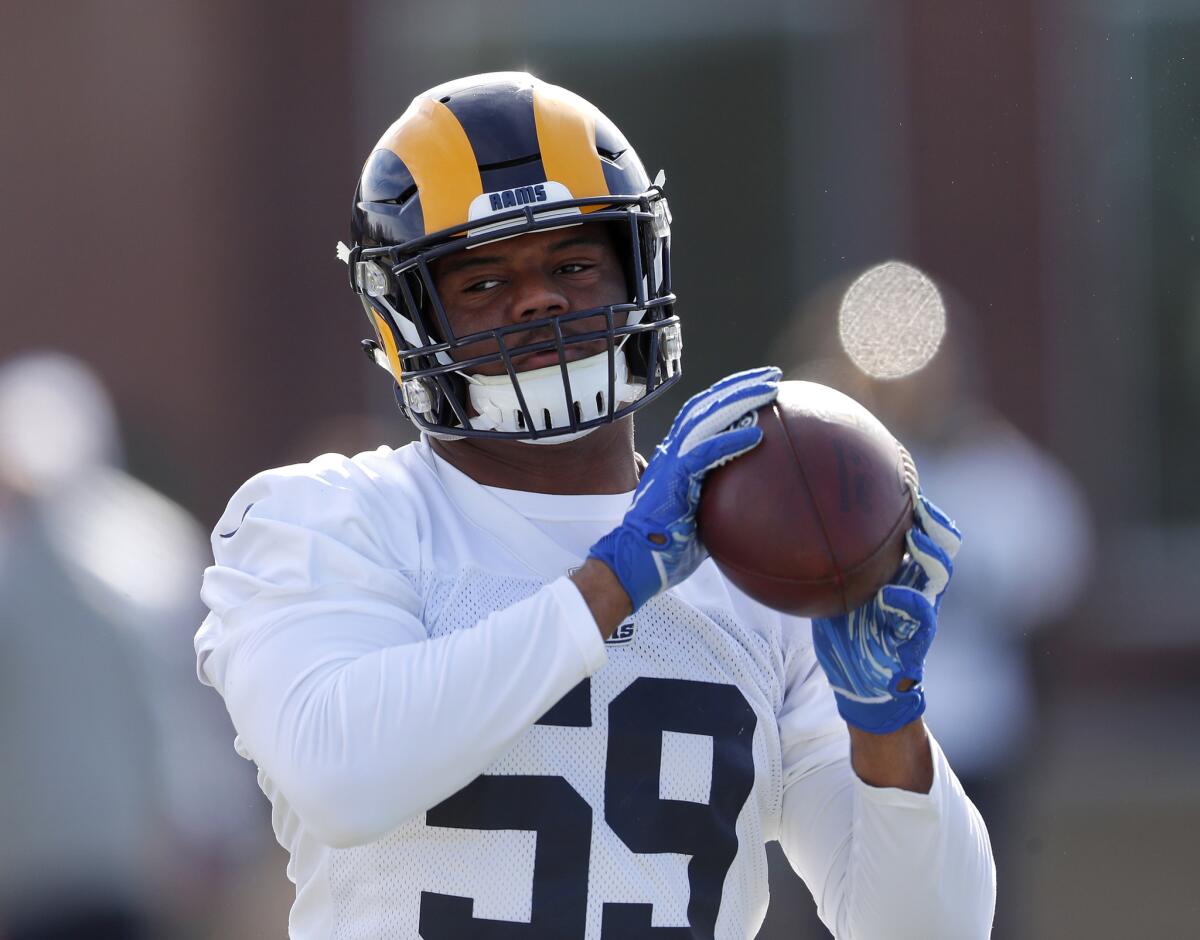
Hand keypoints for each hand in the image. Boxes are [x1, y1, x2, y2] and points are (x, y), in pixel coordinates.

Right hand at [589, 367, 780, 611]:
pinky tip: (756, 435)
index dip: (730, 395)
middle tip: (773, 375)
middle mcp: (672, 451)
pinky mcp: (673, 479)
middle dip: (740, 386)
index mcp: (677, 456)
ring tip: (769, 389)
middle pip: (707, 405)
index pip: (705, 414)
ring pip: (706, 418)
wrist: (635, 561)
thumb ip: (724, 500)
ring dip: (739, 400)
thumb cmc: (669, 547)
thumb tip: (760, 503)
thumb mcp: (703, 516)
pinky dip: (730, 441)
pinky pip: (705, 454)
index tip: (761, 386)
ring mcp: (671, 462)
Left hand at [810, 494, 961, 734]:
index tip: (903, 480)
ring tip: (916, 537)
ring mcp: (920, 611)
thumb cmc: (848, 638)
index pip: (917, 532)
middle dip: (935, 522)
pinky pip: (922, 617)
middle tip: (918, 501)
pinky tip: (892, 594)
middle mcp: (915, 586)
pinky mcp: (918, 639)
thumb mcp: (833, 598)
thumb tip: (787, 537)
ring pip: (939, 574)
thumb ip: (826, 571)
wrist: (861, 686)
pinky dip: (910, 602)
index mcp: (899, 574)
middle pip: (941, 545)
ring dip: (930, 554)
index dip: (916, 507)